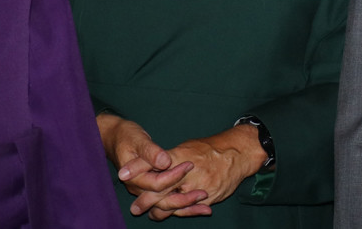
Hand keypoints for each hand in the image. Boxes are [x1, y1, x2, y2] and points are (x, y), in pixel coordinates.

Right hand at [95, 113, 210, 217]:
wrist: (115, 138)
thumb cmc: (126, 136)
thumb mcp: (138, 139)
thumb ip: (151, 152)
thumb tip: (165, 162)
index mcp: (134, 177)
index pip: (157, 184)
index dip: (175, 176)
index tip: (190, 165)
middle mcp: (139, 188)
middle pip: (162, 201)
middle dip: (184, 200)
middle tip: (204, 194)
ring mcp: (145, 189)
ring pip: (166, 204)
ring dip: (186, 207)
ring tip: (206, 208)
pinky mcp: (152, 187)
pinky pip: (167, 199)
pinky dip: (183, 203)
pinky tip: (198, 204)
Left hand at [133, 124, 265, 218]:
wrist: (238, 153)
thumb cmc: (210, 148)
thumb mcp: (188, 146)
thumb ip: (170, 157)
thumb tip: (152, 162)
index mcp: (180, 157)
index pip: (154, 162)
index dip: (138, 167)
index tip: (123, 173)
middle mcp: (188, 173)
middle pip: (160, 189)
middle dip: (146, 199)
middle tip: (135, 208)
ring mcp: (198, 186)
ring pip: (173, 203)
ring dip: (160, 211)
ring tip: (151, 214)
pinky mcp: (208, 196)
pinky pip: (189, 208)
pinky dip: (179, 213)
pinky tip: (169, 215)